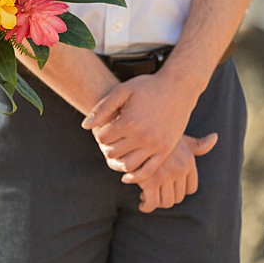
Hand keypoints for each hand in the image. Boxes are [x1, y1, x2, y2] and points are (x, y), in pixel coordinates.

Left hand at [81, 68, 200, 183]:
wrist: (178, 88)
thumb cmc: (148, 86)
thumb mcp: (122, 90)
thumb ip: (102, 108)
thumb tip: (85, 126)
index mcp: (129, 122)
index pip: (102, 138)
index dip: (98, 133)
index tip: (101, 128)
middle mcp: (142, 137)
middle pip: (113, 152)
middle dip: (105, 146)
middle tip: (107, 139)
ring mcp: (155, 146)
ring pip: (127, 165)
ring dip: (117, 161)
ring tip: (116, 151)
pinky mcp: (165, 150)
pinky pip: (147, 171)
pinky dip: (135, 176)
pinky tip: (126, 173)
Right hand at [123, 134, 216, 212]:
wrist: (135, 131)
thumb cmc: (158, 135)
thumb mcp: (180, 138)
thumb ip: (198, 144)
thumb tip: (214, 137)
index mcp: (189, 161)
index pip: (190, 189)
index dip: (178, 191)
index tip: (168, 188)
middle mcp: (179, 169)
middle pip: (178, 197)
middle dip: (166, 197)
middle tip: (155, 192)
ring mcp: (165, 175)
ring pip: (166, 202)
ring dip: (156, 202)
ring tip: (147, 195)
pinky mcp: (149, 181)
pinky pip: (151, 203)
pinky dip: (146, 206)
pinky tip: (142, 203)